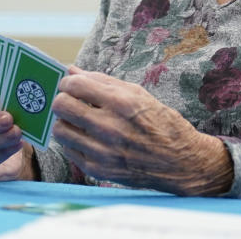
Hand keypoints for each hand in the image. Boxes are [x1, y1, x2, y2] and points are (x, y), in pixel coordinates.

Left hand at [51, 68, 232, 195]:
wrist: (180, 161)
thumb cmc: (161, 123)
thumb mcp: (138, 94)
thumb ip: (103, 82)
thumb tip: (73, 70)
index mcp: (122, 103)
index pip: (75, 85)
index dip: (68, 82)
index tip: (72, 85)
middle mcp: (110, 127)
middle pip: (61, 106)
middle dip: (63, 99)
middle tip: (72, 101)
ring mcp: (103, 151)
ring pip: (60, 130)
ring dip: (66, 122)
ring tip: (79, 121)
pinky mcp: (99, 170)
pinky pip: (70, 150)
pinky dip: (75, 141)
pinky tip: (88, 137)